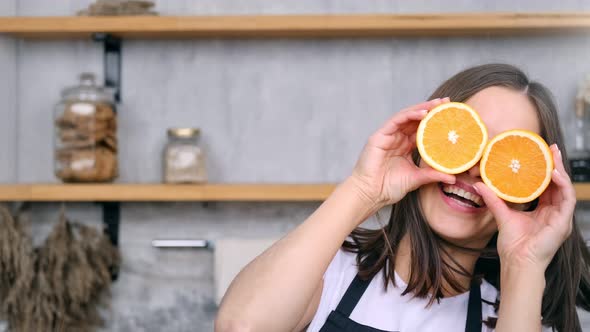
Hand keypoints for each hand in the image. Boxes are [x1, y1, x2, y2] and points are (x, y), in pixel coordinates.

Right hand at [350, 98, 455, 208]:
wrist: (371, 194)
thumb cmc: (388, 187)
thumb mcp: (416, 178)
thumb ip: (432, 175)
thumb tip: (453, 178)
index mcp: (405, 146)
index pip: (422, 129)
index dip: (435, 121)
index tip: (451, 115)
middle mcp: (397, 138)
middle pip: (415, 119)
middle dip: (431, 109)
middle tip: (447, 103)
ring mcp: (388, 136)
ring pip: (406, 116)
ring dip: (422, 108)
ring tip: (437, 104)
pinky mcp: (379, 136)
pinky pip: (396, 121)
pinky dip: (409, 115)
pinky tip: (423, 113)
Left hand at [474, 144, 575, 269]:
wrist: (517, 262)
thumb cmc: (512, 245)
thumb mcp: (502, 215)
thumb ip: (494, 199)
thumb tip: (479, 184)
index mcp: (543, 211)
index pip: (547, 186)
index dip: (545, 170)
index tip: (540, 153)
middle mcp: (554, 213)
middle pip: (558, 184)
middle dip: (556, 165)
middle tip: (551, 148)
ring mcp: (561, 218)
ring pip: (565, 188)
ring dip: (561, 171)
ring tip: (553, 156)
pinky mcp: (563, 222)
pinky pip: (567, 199)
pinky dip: (562, 185)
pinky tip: (554, 174)